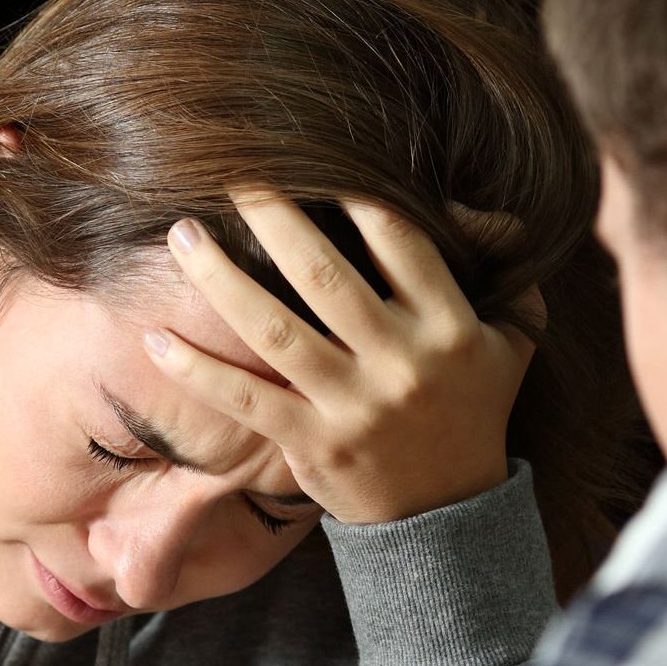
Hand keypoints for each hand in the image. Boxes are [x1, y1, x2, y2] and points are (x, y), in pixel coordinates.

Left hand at [148, 192, 540, 524]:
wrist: (448, 512)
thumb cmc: (472, 406)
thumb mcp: (511, 337)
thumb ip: (507, 266)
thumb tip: (465, 201)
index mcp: (448, 325)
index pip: (398, 239)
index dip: (352, 190)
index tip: (307, 153)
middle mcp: (400, 363)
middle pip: (322, 273)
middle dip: (272, 215)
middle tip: (230, 171)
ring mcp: (353, 406)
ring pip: (274, 330)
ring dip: (219, 278)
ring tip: (183, 233)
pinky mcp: (313, 445)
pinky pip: (245, 400)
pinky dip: (196, 371)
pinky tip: (155, 338)